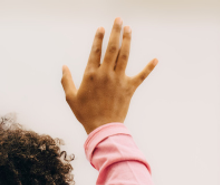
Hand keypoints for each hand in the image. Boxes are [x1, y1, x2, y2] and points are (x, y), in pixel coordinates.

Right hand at [62, 19, 157, 133]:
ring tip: (129, 29)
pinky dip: (149, 68)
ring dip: (127, 41)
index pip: (95, 51)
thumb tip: (64, 67)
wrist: (102, 128)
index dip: (99, 38)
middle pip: (112, 48)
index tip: (101, 28)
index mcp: (91, 74)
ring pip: (124, 56)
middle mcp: (106, 74)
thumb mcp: (71, 98)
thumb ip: (66, 81)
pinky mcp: (129, 88)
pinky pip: (141, 76)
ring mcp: (119, 80)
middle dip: (115, 32)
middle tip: (118, 20)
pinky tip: (156, 59)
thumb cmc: (85, 114)